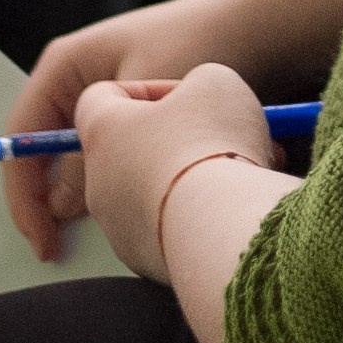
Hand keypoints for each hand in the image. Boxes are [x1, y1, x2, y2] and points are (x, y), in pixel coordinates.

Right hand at [4, 0, 287, 259]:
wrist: (263, 26)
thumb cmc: (201, 45)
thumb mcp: (139, 111)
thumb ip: (90, 162)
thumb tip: (59, 208)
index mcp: (68, 66)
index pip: (24, 136)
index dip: (24, 194)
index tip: (42, 241)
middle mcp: (83, 79)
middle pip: (50, 154)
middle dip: (61, 201)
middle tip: (76, 248)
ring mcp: (113, 96)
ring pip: (89, 160)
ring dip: (105, 192)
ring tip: (137, 217)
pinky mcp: (144, 115)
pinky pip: (122, 156)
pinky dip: (134, 180)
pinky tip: (164, 197)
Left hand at [76, 67, 276, 283]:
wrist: (220, 226)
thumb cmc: (211, 141)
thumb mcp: (214, 82)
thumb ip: (196, 83)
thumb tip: (197, 105)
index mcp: (103, 130)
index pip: (100, 98)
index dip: (145, 90)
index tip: (183, 97)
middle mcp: (98, 180)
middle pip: (131, 147)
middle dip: (176, 138)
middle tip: (220, 134)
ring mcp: (117, 226)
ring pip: (154, 189)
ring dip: (191, 177)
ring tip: (244, 168)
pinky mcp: (142, 261)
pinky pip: (168, 226)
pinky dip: (196, 215)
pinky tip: (235, 206)